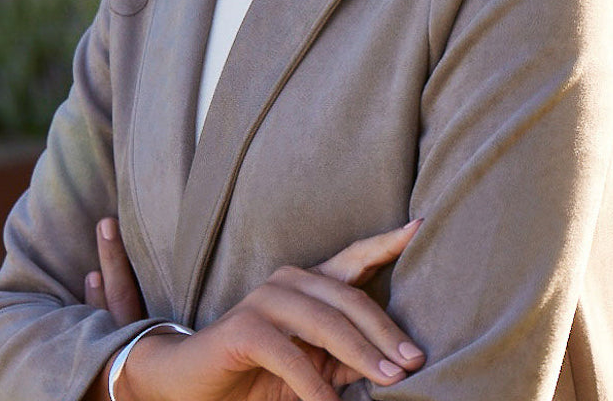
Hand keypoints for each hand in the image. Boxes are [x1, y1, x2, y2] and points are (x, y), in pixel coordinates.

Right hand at [89, 219, 424, 400]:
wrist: (192, 383)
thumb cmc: (258, 373)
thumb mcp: (313, 365)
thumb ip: (346, 358)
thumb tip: (394, 364)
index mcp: (309, 283)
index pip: (354, 258)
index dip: (386, 242)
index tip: (420, 228)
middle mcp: (289, 280)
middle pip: (351, 299)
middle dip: (386, 332)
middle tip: (414, 361)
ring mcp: (265, 299)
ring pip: (326, 321)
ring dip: (362, 354)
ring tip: (390, 379)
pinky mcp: (244, 328)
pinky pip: (290, 355)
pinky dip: (315, 384)